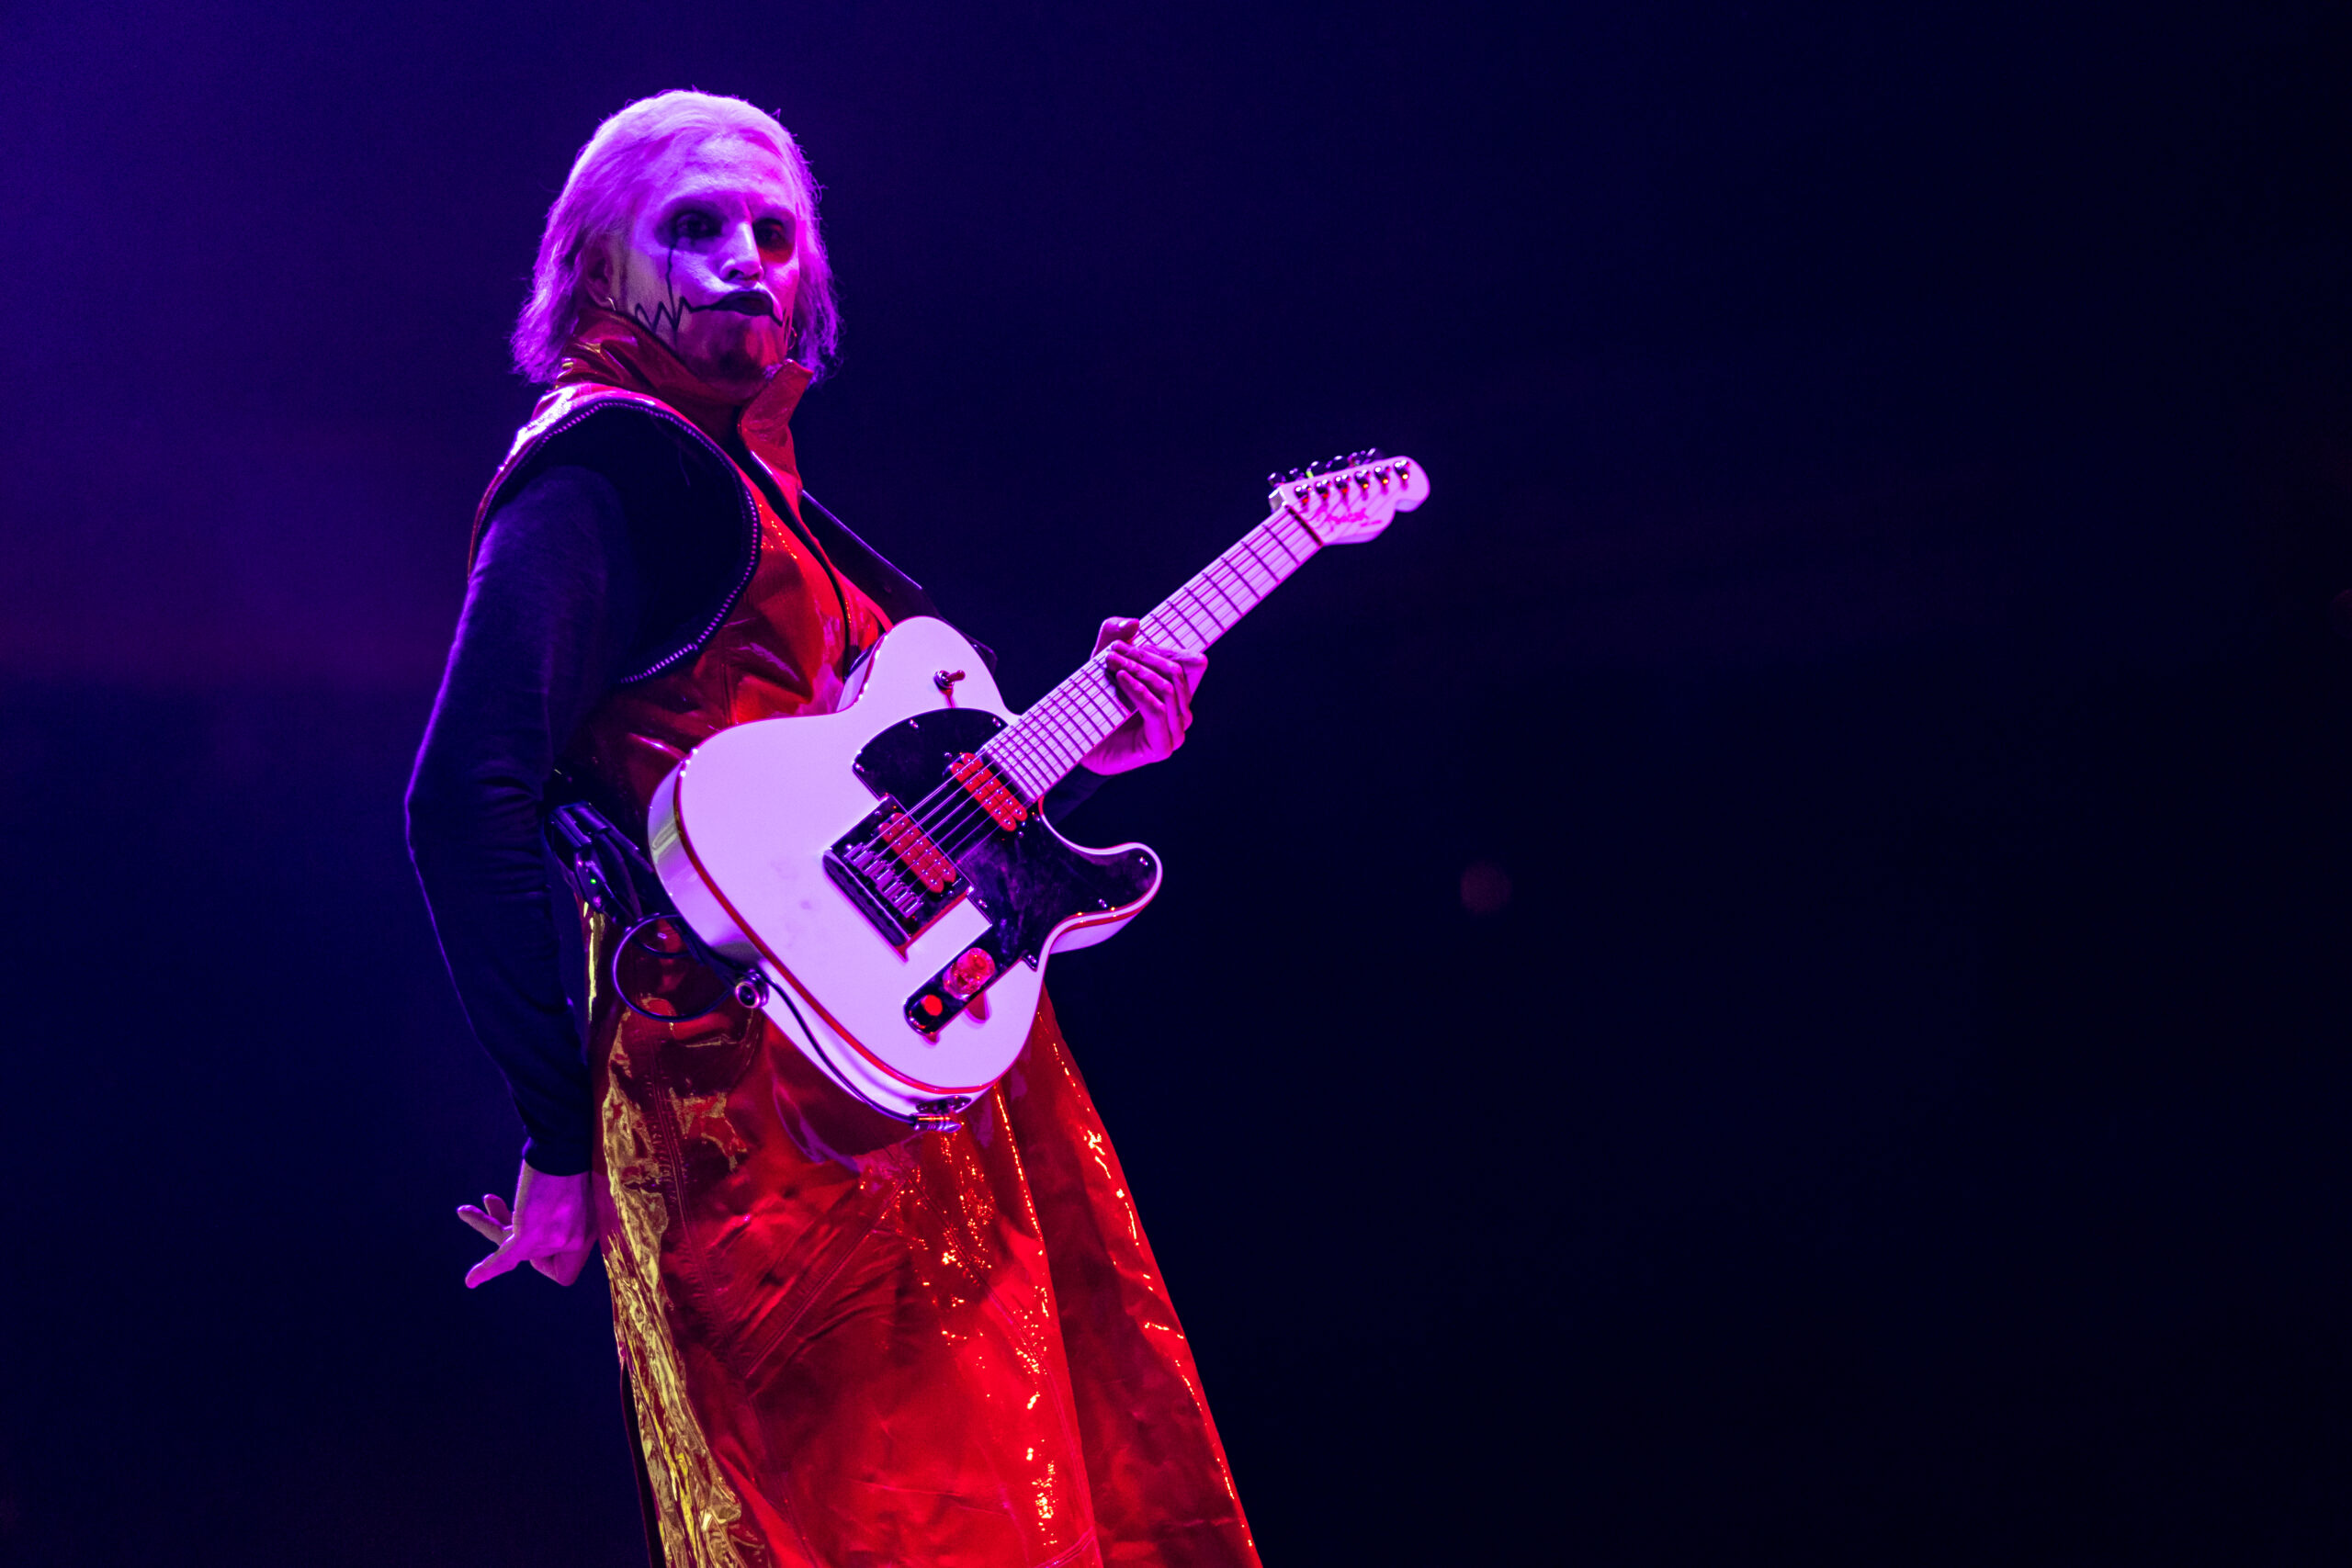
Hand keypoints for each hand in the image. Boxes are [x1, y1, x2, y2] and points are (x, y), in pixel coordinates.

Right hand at [457, 1160, 593, 1288]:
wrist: (565, 1141)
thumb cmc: (572, 1157)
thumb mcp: (578, 1193)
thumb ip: (566, 1215)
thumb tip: (542, 1221)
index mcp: (586, 1234)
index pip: (563, 1273)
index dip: (547, 1261)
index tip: (542, 1239)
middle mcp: (571, 1240)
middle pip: (533, 1257)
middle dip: (512, 1233)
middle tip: (493, 1202)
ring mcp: (552, 1238)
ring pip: (515, 1251)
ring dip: (491, 1227)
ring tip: (464, 1211)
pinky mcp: (530, 1232)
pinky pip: (505, 1258)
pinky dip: (487, 1269)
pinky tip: (471, 1281)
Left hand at [1081, 618, 1206, 775]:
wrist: (1077, 743)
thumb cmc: (1094, 703)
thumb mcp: (1101, 661)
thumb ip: (1114, 636)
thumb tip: (1134, 622)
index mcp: (1177, 693)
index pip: (1194, 663)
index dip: (1168, 648)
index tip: (1136, 641)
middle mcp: (1181, 712)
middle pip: (1178, 672)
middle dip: (1147, 657)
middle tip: (1115, 650)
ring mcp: (1175, 732)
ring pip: (1169, 689)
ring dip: (1140, 671)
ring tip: (1112, 662)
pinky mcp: (1162, 747)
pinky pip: (1157, 709)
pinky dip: (1139, 690)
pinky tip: (1121, 678)